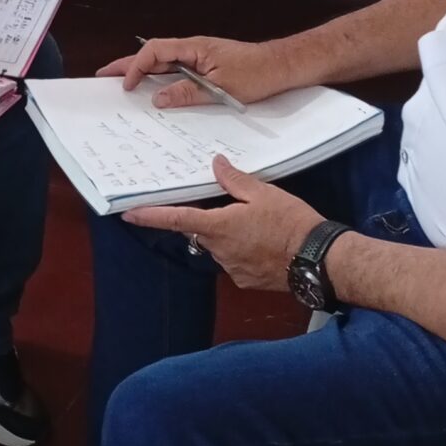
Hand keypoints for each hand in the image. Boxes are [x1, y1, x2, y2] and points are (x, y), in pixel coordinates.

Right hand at [100, 33, 298, 108]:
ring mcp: (199, 57)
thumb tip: (158, 99)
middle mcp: (193, 49)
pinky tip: (155, 89)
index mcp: (194, 48)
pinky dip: (161, 78)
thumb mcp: (222, 88)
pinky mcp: (206, 67)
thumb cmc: (258, 72)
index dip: (136, 66)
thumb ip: (188, 92)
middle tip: (104, 76)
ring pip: (163, 62)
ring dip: (142, 71)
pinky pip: (177, 70)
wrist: (282, 66)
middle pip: (153, 54)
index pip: (155, 52)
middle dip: (128, 65)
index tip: (126, 85)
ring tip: (122, 83)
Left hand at [125, 156, 323, 291]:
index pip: (177, 219)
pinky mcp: (244, 280)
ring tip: (259, 228)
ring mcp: (231, 268)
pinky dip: (242, 252)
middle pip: (201, 232)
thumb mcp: (264, 193)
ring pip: (219, 247)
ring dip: (229, 237)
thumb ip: (235, 180)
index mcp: (219, 226)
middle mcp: (219, 250)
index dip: (150, 216)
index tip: (128, 214)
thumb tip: (216, 164)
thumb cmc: (291, 223)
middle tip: (236, 210)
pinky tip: (263, 246)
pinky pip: (234, 262)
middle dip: (211, 221)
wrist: (317, 260)